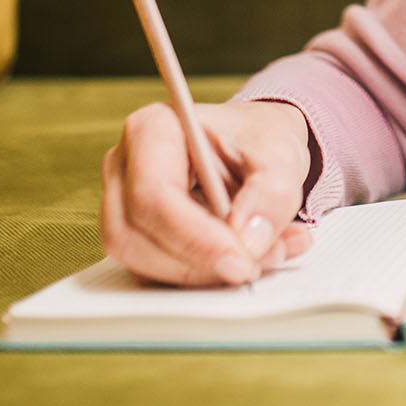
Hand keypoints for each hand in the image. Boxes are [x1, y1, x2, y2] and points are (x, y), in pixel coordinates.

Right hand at [100, 98, 314, 286]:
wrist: (257, 146)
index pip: (152, 195)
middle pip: (135, 235)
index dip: (194, 238)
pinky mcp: (137, 236)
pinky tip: (249, 258)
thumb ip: (272, 193)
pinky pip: (157, 272)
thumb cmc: (259, 139)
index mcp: (151, 129)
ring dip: (205, 274)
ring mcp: (123, 204)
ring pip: (143, 262)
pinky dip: (205, 276)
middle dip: (199, 263)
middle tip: (253, 266)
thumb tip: (248, 242)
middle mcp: (125, 167)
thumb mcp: (281, 154)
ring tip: (264, 256)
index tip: (240, 262)